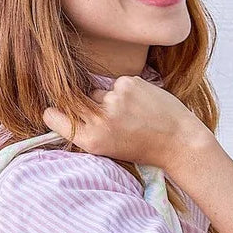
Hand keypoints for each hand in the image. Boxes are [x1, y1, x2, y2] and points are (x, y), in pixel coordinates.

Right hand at [42, 74, 208, 171]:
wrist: (178, 141)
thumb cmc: (142, 148)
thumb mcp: (108, 149)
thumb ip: (87, 130)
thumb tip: (63, 108)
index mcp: (91, 140)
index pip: (54, 116)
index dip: (54, 113)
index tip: (58, 113)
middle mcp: (99, 119)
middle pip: (73, 100)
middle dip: (82, 105)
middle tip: (105, 115)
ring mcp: (114, 99)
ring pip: (97, 92)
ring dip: (108, 100)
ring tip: (130, 114)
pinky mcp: (127, 83)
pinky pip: (116, 85)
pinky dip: (125, 92)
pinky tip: (140, 104)